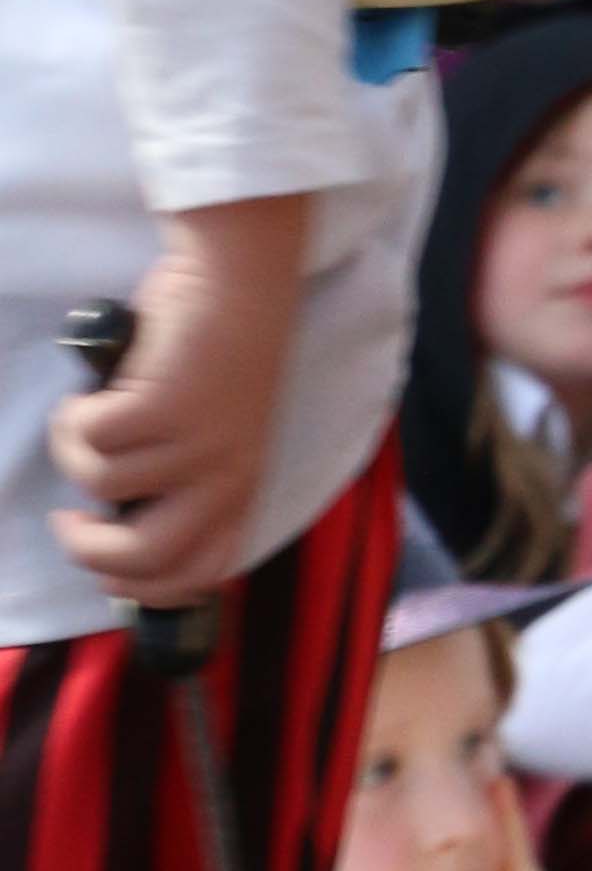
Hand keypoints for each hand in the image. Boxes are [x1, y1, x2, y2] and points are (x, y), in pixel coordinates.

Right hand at [48, 195, 310, 605]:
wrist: (241, 280)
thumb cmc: (218, 354)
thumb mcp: (217, 433)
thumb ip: (184, 479)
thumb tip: (119, 516)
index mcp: (243, 488)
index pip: (201, 575)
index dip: (145, 589)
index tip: (106, 572)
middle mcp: (225, 476)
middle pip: (146, 558)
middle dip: (90, 551)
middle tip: (70, 521)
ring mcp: (197, 443)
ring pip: (103, 484)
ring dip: (74, 454)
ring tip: (85, 421)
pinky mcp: (165, 406)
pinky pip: (93, 438)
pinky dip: (74, 420)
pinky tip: (91, 396)